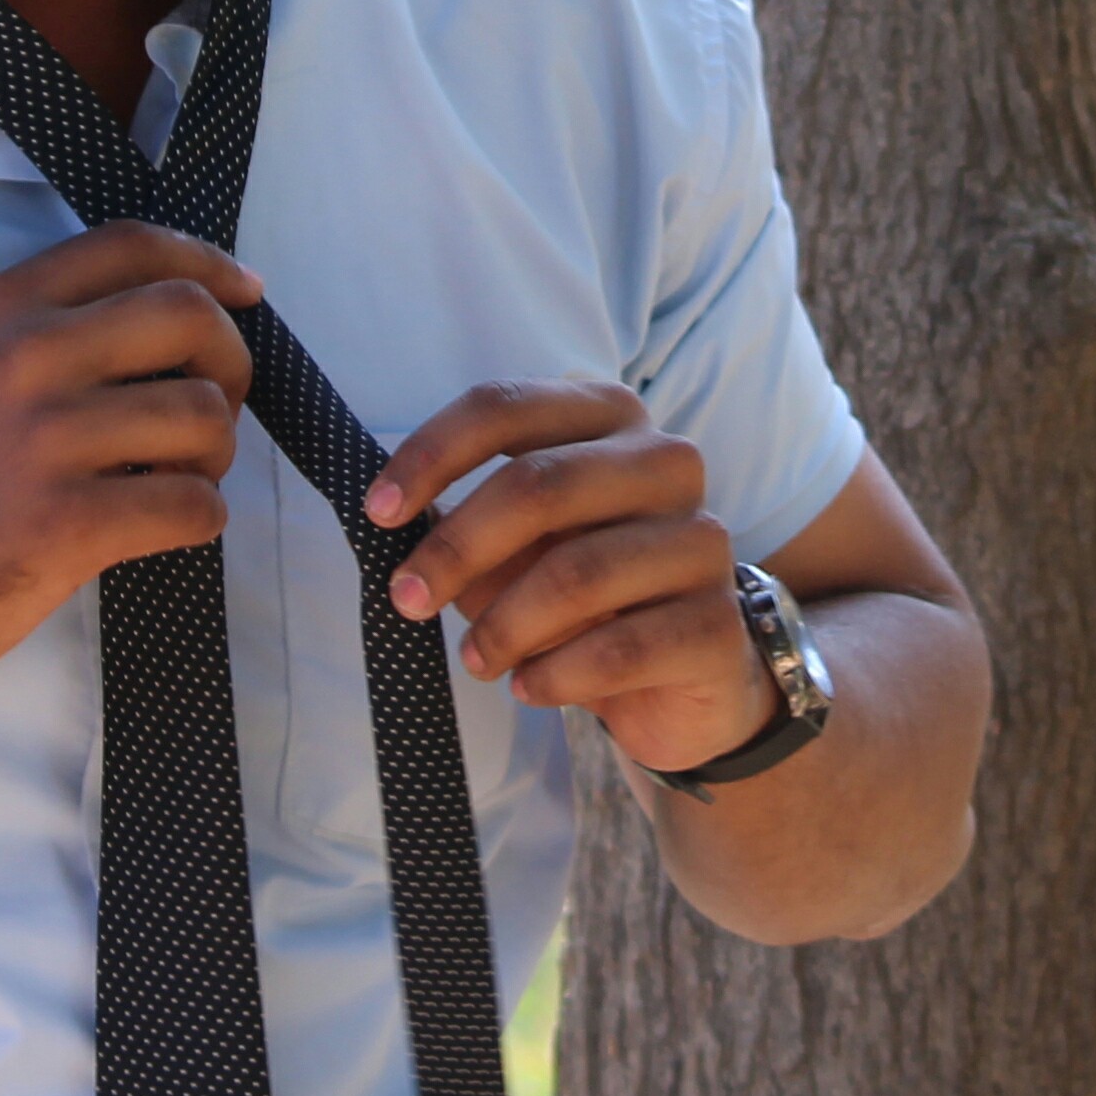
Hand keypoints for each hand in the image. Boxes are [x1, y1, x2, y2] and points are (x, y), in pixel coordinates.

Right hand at [0, 226, 259, 698]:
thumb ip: (55, 335)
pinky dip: (197, 519)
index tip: (244, 293)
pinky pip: (193, 505)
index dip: (209, 262)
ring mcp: (45, 439)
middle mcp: (24, 358)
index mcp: (1, 310)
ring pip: (205, 417)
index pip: (133, 243)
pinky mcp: (64, 522)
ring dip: (213, 456)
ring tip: (172, 478)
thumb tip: (188, 323)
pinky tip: (156, 526)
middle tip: (210, 411)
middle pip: (191, 317)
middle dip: (231, 365)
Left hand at [366, 383, 767, 776]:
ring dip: (504, 626)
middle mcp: (667, 462)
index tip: (378, 513)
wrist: (685, 677)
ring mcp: (702, 540)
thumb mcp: (520, 546)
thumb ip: (469, 523)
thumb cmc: (586, 594)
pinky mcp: (718, 623)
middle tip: (407, 600)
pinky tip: (530, 688)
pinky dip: (555, 676)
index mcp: (611, 418)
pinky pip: (618, 649)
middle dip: (456, 548)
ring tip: (476, 659)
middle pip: (539, 485)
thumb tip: (398, 522)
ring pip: (578, 574)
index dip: (431, 454)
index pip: (506, 407)